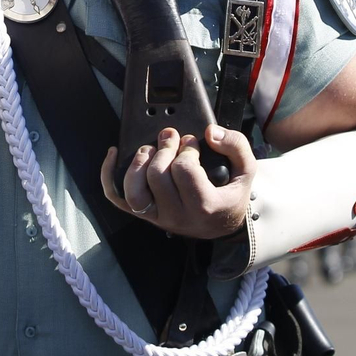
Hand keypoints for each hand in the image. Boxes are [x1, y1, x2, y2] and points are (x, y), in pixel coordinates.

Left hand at [99, 124, 255, 240]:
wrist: (222, 223)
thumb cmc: (231, 194)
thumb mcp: (246, 170)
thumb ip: (236, 145)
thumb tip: (211, 132)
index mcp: (206, 206)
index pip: (184, 171)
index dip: (186, 149)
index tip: (192, 142)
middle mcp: (179, 217)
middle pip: (157, 177)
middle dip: (163, 149)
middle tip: (170, 137)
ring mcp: (158, 217)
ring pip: (133, 191)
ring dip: (137, 164)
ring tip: (148, 149)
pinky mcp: (145, 214)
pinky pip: (118, 198)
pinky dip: (109, 175)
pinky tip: (114, 154)